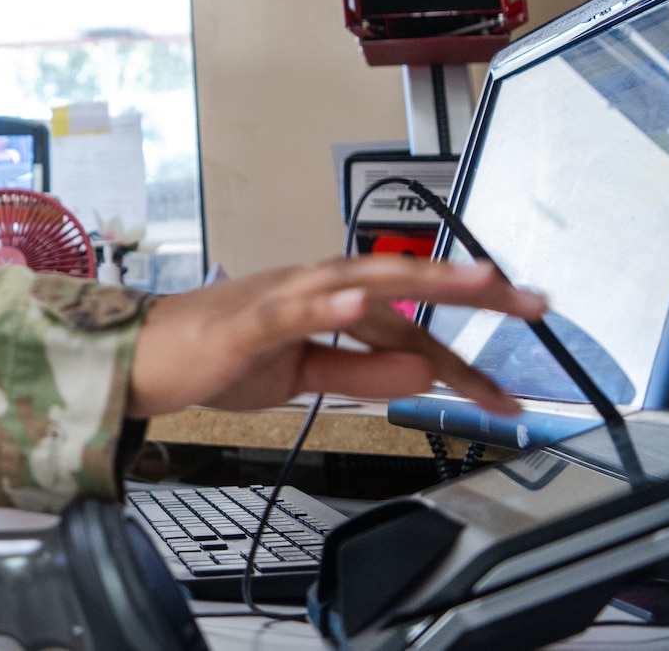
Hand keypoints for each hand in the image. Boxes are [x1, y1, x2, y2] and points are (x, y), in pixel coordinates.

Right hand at [126, 255, 547, 419]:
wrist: (139, 360)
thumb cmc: (212, 358)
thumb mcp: (301, 376)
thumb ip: (360, 374)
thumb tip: (423, 377)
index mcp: (324, 299)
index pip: (404, 324)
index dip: (458, 355)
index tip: (503, 390)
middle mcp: (308, 284)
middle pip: (398, 281)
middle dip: (467, 289)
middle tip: (529, 302)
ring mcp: (277, 296)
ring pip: (356, 279)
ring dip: (416, 278)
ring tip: (473, 281)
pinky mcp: (246, 320)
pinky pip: (292, 307)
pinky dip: (328, 300)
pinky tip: (361, 298)